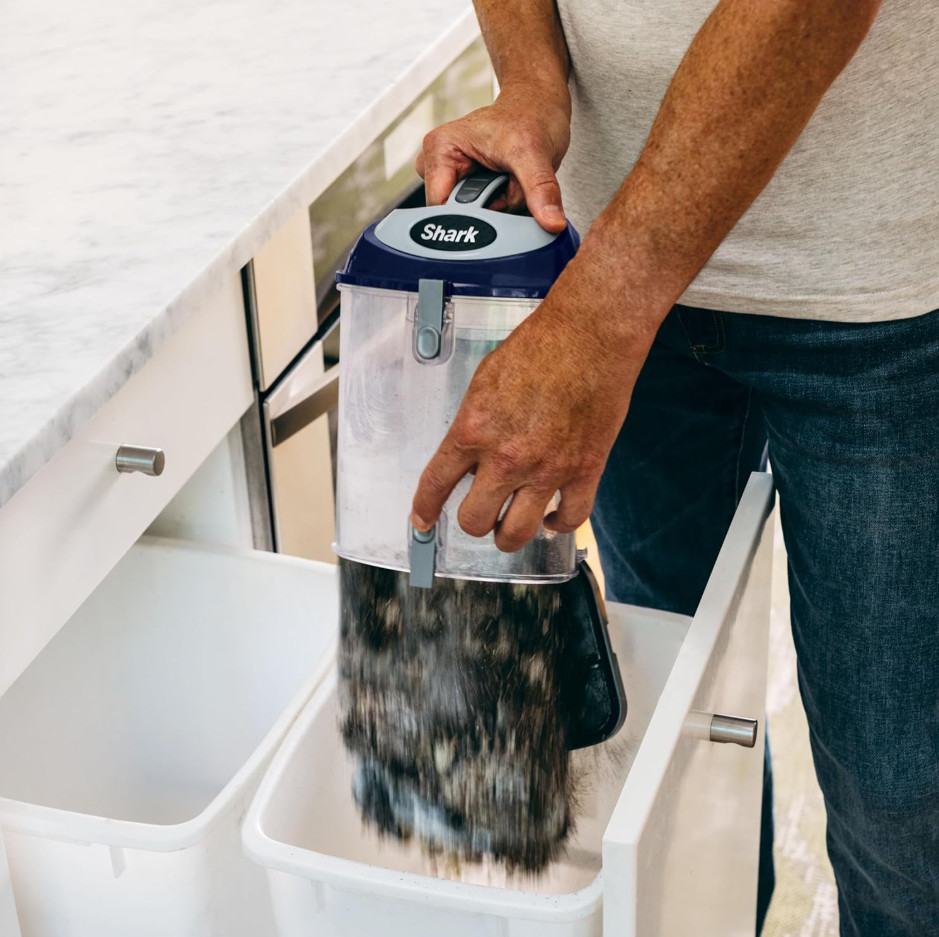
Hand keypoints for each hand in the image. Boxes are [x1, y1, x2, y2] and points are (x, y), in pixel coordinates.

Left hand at [410, 252, 658, 551]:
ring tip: (511, 527)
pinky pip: (570, 519)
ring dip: (509, 535)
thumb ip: (475, 423)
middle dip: (473, 522)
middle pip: (474, 520)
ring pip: (517, 533)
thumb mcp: (485, 381)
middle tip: (481, 514)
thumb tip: (473, 453)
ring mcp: (546, 469)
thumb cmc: (539, 346)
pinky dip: (559, 524)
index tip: (422, 521)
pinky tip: (554, 517)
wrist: (590, 335)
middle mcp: (506, 458)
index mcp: (473, 431)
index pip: (436, 484)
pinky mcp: (584, 470)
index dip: (424, 510)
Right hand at [416, 84, 570, 231]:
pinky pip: (488, 216)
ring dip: (501, 209)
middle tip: (510, 184)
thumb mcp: (535, 153)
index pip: (442, 209)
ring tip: (511, 182)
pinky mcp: (470, 189)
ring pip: (476, 220)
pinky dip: (505, 209)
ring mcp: (455, 179)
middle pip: (459, 217)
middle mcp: (441, 166)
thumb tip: (552, 222)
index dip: (470, 220)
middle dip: (492, 211)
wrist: (540, 107)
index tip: (498, 212)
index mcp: (440, 150)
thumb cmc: (531, 115)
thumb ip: (540, 190)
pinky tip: (510, 187)